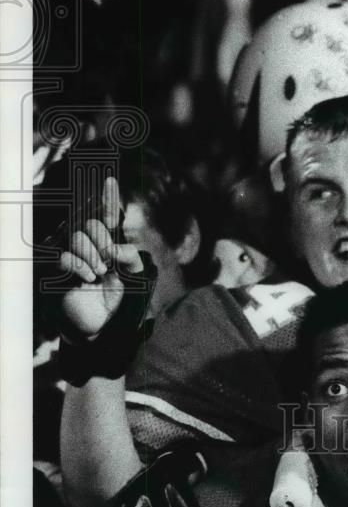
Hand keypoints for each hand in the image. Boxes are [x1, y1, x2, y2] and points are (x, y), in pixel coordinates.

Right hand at [59, 176, 143, 337]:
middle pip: (89, 221)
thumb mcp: (134, 277)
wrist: (100, 326)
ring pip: (75, 236)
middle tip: (107, 263)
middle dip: (101, 240)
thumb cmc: (117, 298)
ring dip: (91, 255)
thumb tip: (116, 247)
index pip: (105, 213)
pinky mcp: (53, 269)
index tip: (111, 180)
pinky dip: (78, 265)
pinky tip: (87, 278)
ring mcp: (67, 253)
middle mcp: (85, 242)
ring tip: (99, 274)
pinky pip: (62, 255)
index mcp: (106, 240)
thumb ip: (131, 258)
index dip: (107, 196)